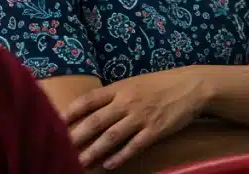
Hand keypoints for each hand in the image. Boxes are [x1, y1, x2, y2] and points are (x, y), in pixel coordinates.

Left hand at [64, 69, 209, 169]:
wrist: (191, 86)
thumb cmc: (161, 84)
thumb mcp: (134, 82)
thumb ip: (114, 94)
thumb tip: (92, 107)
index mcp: (120, 88)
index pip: (90, 100)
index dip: (72, 111)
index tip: (56, 121)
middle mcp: (127, 102)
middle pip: (96, 121)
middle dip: (77, 136)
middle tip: (60, 148)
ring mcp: (141, 117)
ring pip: (112, 136)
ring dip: (94, 151)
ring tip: (80, 162)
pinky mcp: (155, 130)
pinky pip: (134, 146)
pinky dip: (120, 156)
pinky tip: (109, 165)